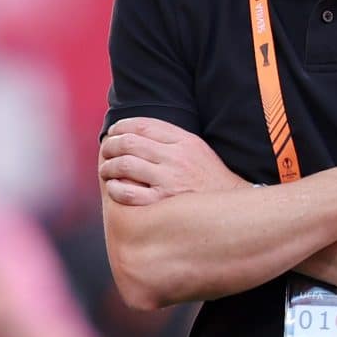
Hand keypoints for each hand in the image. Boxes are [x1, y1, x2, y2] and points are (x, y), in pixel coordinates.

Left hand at [99, 117, 247, 204]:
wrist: (230, 212)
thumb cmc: (210, 180)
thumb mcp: (198, 150)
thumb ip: (172, 138)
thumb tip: (139, 130)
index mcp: (184, 142)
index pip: (143, 125)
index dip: (122, 127)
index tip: (114, 132)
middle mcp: (176, 158)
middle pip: (130, 143)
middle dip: (111, 145)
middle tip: (106, 151)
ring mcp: (169, 181)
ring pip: (125, 165)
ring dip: (109, 166)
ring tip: (106, 170)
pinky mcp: (162, 204)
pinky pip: (127, 192)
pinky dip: (114, 188)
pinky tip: (114, 188)